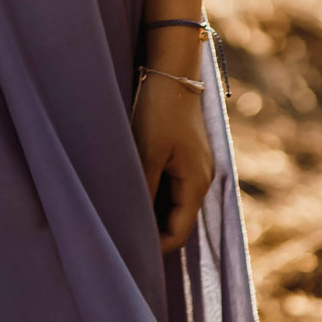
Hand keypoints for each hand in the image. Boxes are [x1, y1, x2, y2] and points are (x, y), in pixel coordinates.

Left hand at [130, 70, 213, 253]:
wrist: (172, 72)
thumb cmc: (159, 111)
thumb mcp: (147, 153)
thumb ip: (144, 191)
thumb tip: (133, 224)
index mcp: (197, 184)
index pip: (178, 233)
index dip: (154, 246)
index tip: (127, 249)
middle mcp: (201, 179)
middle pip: (177, 221)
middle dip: (152, 230)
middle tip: (120, 232)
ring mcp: (195, 167)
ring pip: (173, 204)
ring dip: (151, 210)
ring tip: (122, 210)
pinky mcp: (187, 155)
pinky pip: (172, 186)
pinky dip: (154, 193)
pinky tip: (132, 187)